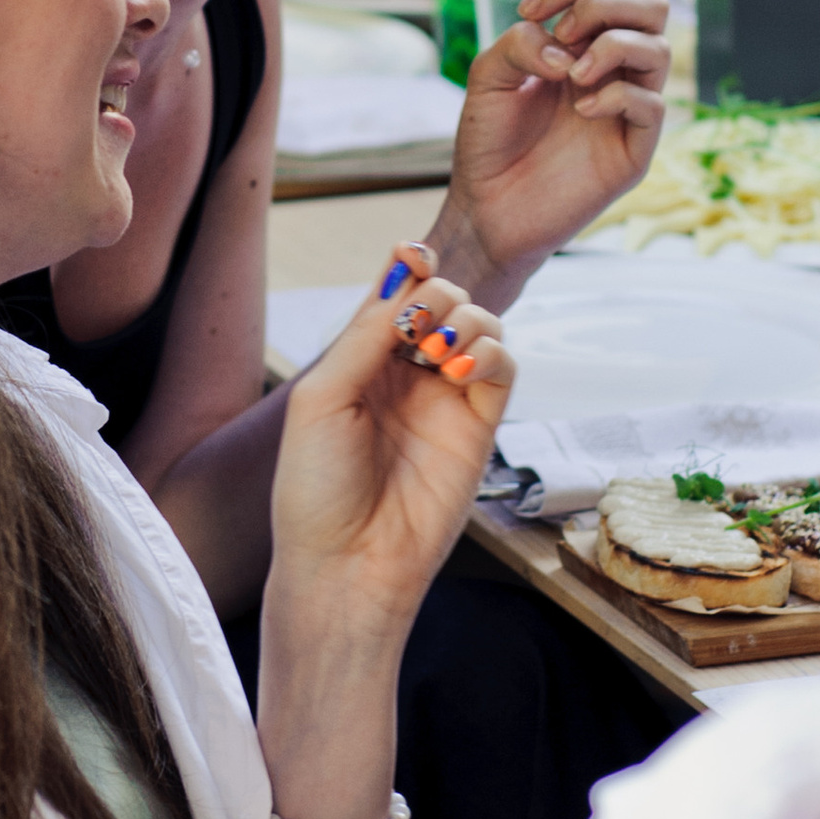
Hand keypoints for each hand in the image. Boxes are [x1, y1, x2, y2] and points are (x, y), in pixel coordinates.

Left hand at [269, 248, 513, 640]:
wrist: (345, 564)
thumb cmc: (316, 487)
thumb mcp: (322, 398)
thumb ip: (366, 335)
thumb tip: (409, 280)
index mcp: (359, 360)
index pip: (396, 293)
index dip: (411, 264)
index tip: (412, 254)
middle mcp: (405, 374)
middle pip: (445, 298)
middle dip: (437, 293)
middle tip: (414, 326)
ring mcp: (444, 400)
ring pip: (482, 325)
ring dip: (467, 317)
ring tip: (436, 349)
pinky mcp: (478, 429)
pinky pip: (503, 369)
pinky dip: (490, 353)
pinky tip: (457, 370)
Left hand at [437, 0, 672, 301]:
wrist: (486, 209)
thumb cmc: (489, 143)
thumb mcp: (488, 77)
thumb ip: (520, 43)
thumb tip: (567, 47)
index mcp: (580, 44)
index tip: (528, 9)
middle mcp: (611, 70)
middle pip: (651, 5)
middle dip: (605, 3)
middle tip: (563, 34)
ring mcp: (626, 109)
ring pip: (660, 48)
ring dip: (613, 46)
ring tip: (571, 77)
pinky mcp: (634, 150)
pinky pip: (654, 105)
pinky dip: (618, 95)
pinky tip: (581, 110)